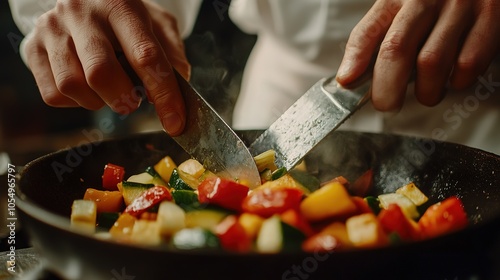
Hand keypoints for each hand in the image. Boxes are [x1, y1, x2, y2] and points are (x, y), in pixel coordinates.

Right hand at [23, 0, 189, 134]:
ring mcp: (53, 29)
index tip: (175, 123)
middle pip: (101, 73)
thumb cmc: (126, 18)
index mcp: (121, 5)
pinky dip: (76, 102)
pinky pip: (53, 94)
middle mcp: (81, 13)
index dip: (164, 95)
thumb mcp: (158, 25)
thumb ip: (172, 55)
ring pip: (72, 86)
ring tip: (108, 90)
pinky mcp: (32, 47)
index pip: (145, 56)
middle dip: (123, 99)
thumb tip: (179, 92)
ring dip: (98, 101)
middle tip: (132, 101)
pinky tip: (87, 86)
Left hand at [336, 0, 499, 111]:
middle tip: (386, 104)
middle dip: (386, 88)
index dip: (354, 60)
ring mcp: (460, 6)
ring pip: (431, 63)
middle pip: (396, 49)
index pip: (368, 30)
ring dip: (425, 91)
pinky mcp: (490, 18)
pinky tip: (453, 78)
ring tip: (426, 93)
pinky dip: (458, 81)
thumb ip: (377, 37)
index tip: (347, 83)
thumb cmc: (438, 3)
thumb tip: (350, 77)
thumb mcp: (402, 10)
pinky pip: (468, 63)